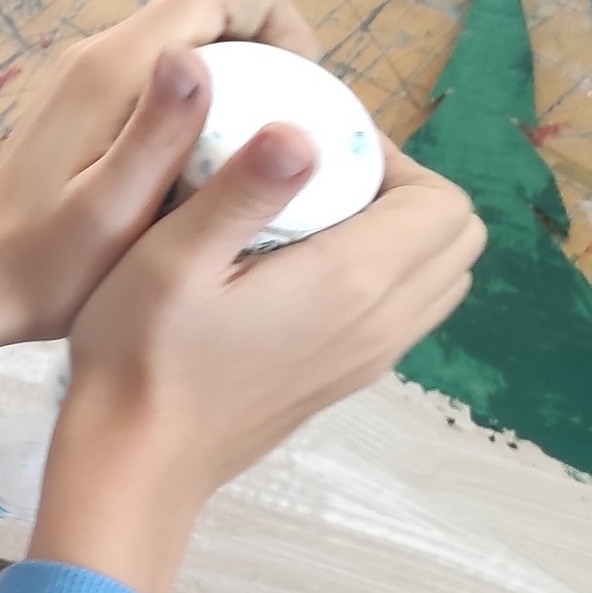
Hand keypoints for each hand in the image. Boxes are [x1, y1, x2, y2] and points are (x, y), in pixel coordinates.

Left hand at [0, 0, 321, 357]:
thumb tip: (196, 58)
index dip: (278, 18)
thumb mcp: (113, 207)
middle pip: (206, 15)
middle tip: (296, 127)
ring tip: (264, 154)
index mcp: (115, 66)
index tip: (308, 84)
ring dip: (238, 84)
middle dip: (267, 54)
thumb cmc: (45, 265)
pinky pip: (162, 86)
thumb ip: (159, 132)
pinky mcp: (83, 112)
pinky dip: (204, 110)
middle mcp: (99, 57)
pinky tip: (213, 174)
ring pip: (186, 52)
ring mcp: (88, 82)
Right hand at [26, 139, 483, 592]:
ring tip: (318, 219)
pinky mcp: (348, 380)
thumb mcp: (173, 257)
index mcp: (351, 280)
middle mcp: (381, 322)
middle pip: (455, 237)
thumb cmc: (141, 354)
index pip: (439, 201)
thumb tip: (299, 131)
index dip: (393, 158)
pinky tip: (304, 270)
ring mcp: (370, 358)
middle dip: (406, 191)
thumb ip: (244, 188)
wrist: (137, 461)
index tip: (322, 148)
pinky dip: (386, 277)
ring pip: (440, 278)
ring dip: (401, 235)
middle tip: (325, 177)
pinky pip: (407, 313)